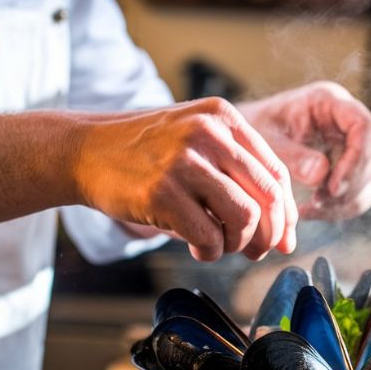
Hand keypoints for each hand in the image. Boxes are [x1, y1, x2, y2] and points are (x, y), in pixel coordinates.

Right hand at [72, 97, 297, 260]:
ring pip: (244, 218)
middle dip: (270, 234)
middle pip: (268, 197)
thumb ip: (238, 175)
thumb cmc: (148, 155)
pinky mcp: (161, 193)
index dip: (286, 213)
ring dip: (238, 243)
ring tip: (220, 244)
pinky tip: (199, 248)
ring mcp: (183, 161)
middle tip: (259, 251)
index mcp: (223, 117)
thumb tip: (284, 232)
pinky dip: (211, 252)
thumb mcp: (197, 143)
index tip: (284, 238)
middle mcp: (208, 133)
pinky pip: (209, 237)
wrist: (83, 151)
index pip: (276, 173)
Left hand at [238, 81, 370, 220]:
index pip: (364, 127)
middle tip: (320, 201)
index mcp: (329, 102)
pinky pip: (358, 195)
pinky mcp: (346, 170)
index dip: (356, 159)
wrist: (241, 142)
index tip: (333, 187)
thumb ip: (292, 155)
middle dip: (350, 186)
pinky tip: (310, 210)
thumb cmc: (251, 130)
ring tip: (313, 207)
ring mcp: (349, 147)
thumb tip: (321, 176)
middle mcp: (345, 123)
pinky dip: (339, 209)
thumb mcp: (265, 139)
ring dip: (347, 201)